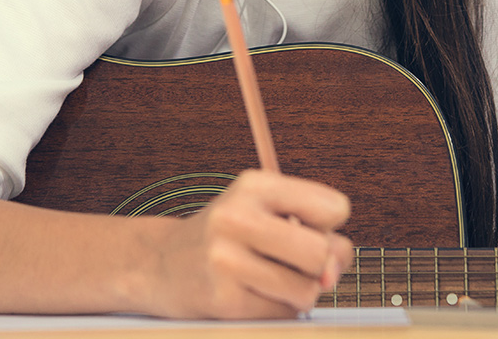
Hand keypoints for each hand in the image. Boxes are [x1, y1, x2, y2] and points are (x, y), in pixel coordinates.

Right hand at [141, 169, 352, 318]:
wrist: (163, 263)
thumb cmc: (232, 237)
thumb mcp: (270, 213)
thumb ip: (318, 236)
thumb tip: (330, 275)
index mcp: (256, 184)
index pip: (334, 208)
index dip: (329, 225)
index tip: (303, 226)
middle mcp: (238, 215)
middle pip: (321, 251)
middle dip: (318, 264)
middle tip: (290, 259)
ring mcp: (226, 258)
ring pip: (306, 289)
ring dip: (299, 292)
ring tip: (271, 278)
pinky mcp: (222, 299)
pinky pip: (282, 313)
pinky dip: (278, 308)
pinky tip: (252, 293)